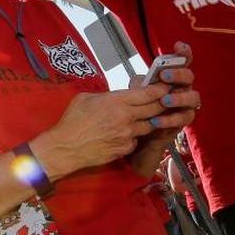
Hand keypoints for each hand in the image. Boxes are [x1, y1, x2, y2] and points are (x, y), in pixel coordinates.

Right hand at [32, 83, 171, 177]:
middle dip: (163, 103)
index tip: (166, 86)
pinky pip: (136, 140)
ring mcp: (128, 134)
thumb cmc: (72, 121)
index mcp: (116, 101)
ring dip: (150, 121)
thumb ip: (106, 96)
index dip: (160, 89)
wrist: (66, 147)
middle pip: (156, 109)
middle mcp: (127, 117)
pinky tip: (124, 135)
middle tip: (168, 99)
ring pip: (149, 125)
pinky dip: (134, 136)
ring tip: (147, 117)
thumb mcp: (85, 98)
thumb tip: (116, 97)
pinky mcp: (126, 148)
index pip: (148, 94)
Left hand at [131, 42, 199, 150]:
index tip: (178, 46)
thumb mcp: (137, 94)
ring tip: (164, 101)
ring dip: (178, 98)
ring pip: (193, 98)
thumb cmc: (140, 108)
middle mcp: (182, 89)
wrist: (140, 134)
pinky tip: (157, 120)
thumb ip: (141, 85)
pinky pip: (183, 118)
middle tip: (164, 75)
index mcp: (172, 78)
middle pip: (189, 77)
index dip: (183, 53)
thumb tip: (141, 80)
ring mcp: (186, 105)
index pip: (182, 62)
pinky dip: (170, 118)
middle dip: (178, 75)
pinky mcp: (184, 120)